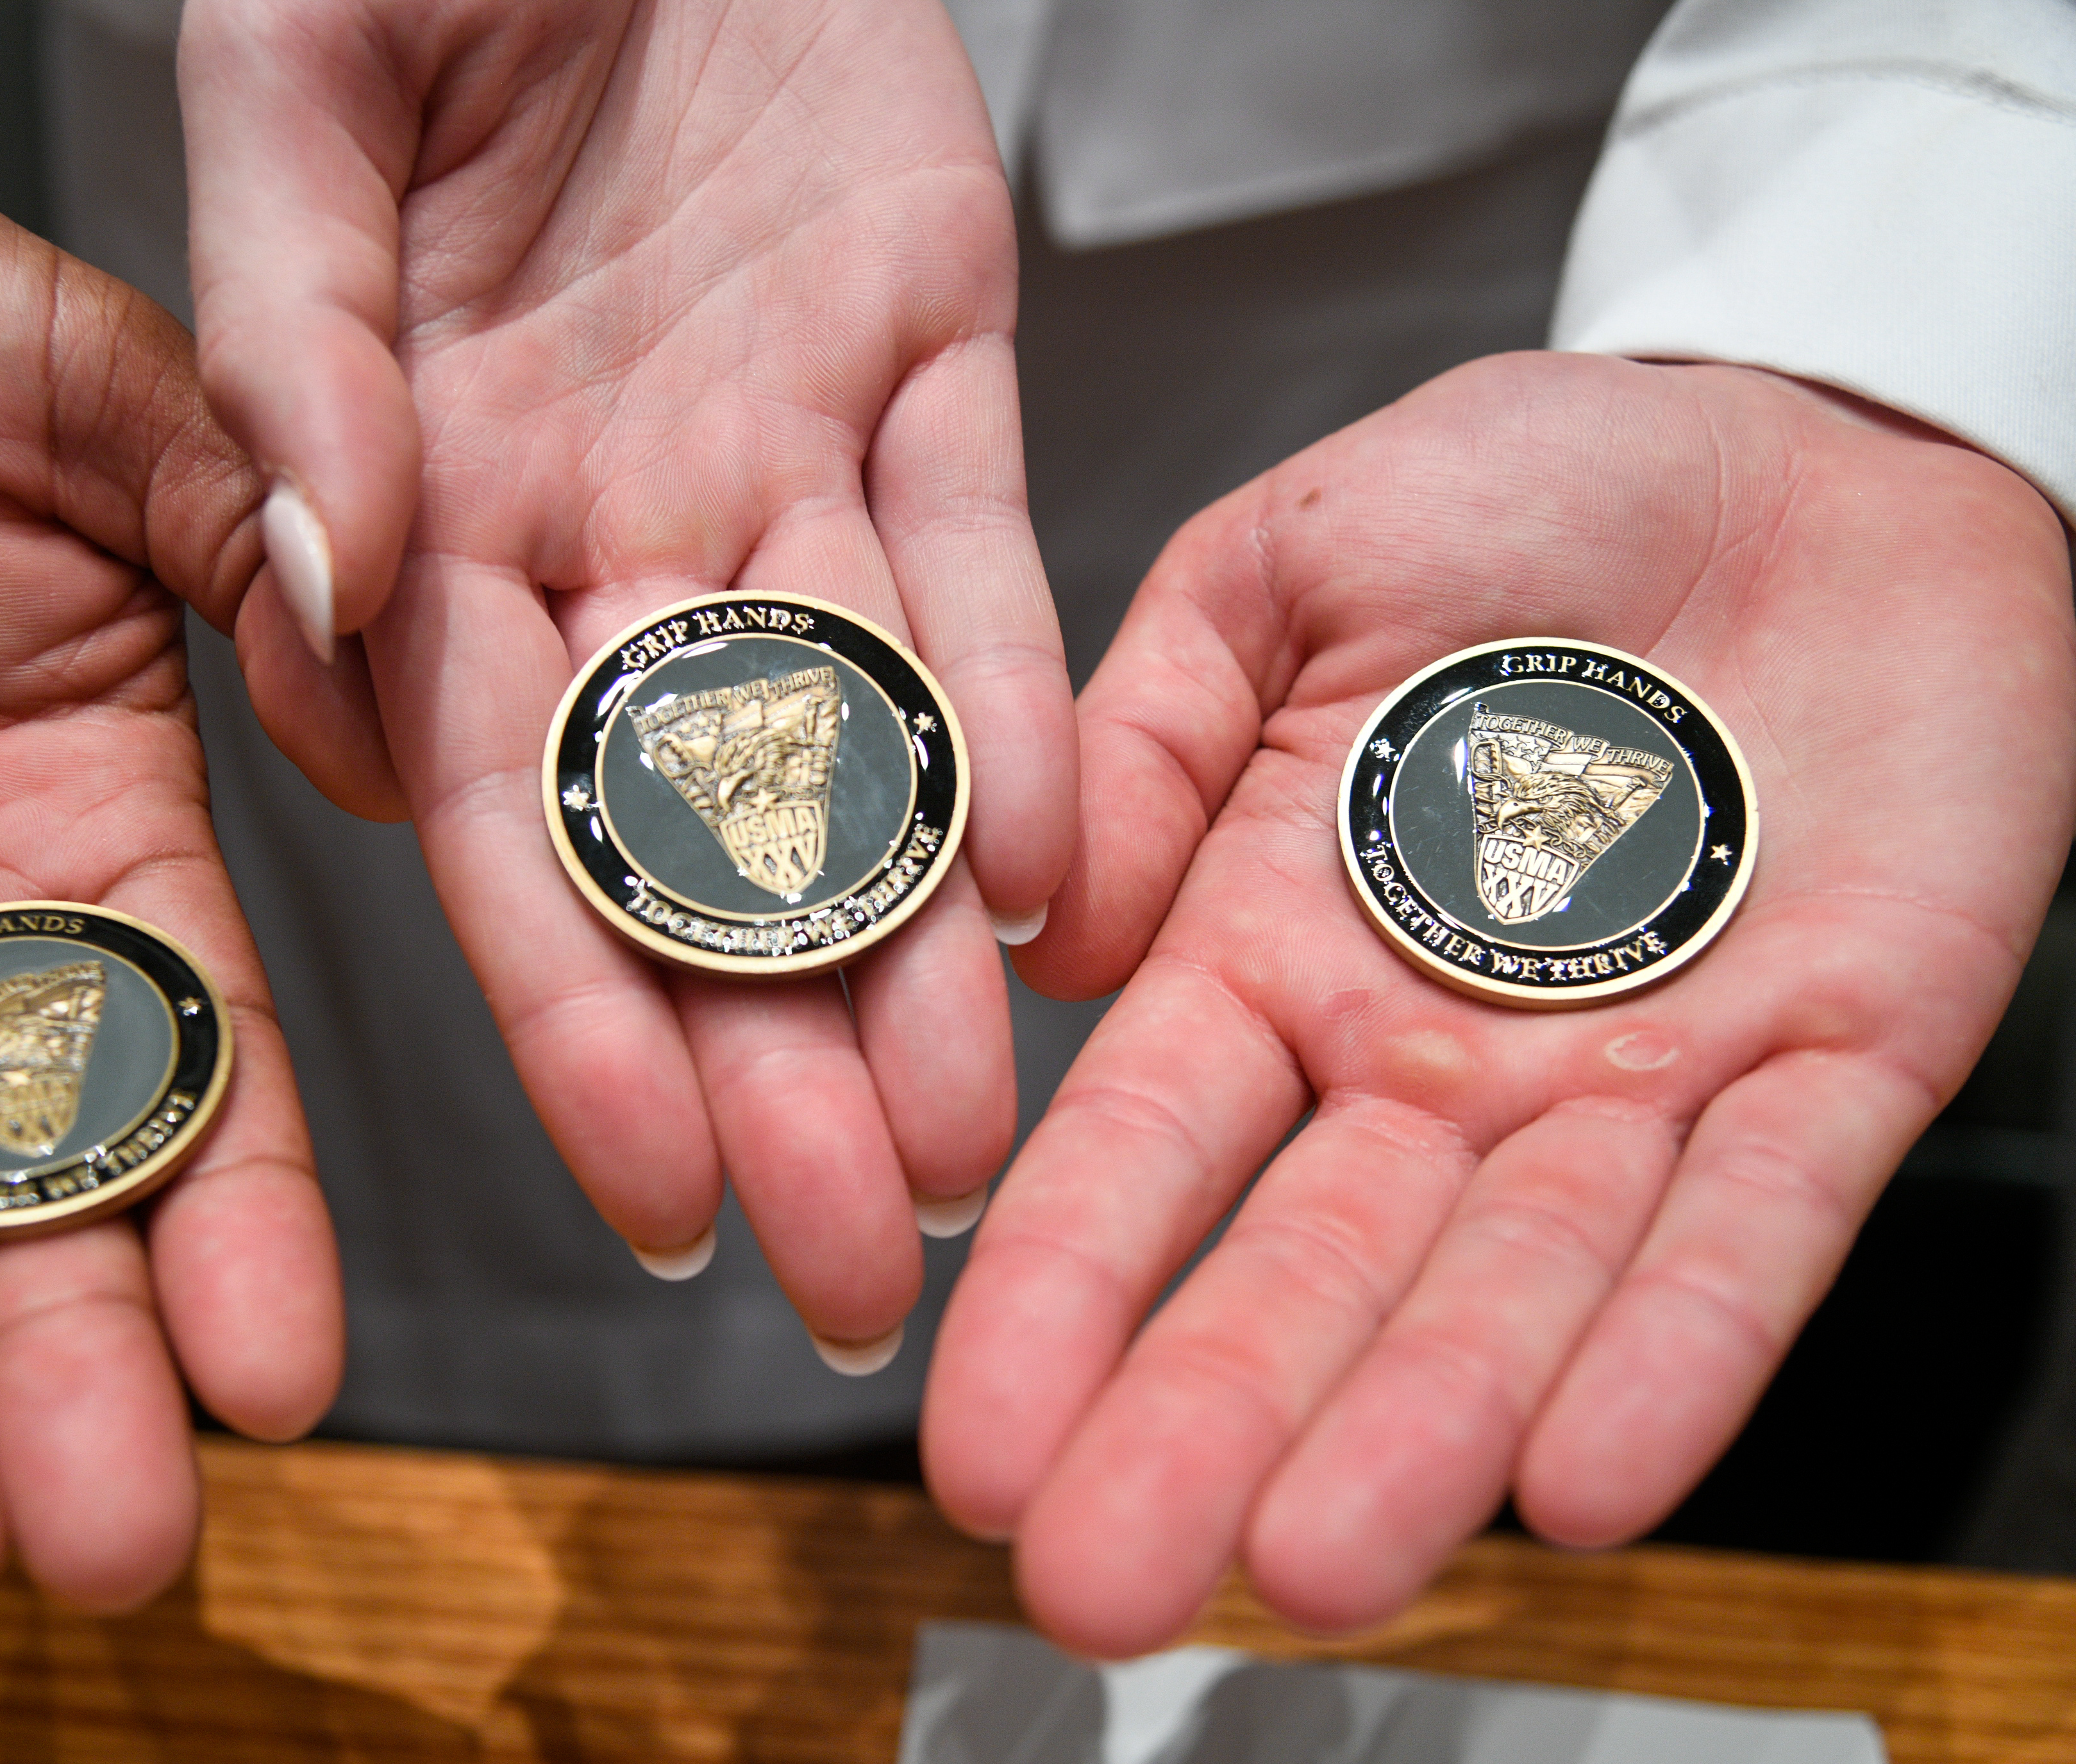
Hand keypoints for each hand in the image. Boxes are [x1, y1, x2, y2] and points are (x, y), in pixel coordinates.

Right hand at [179, 0, 1074, 1352]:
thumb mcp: (287, 93)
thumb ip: (291, 344)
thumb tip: (319, 588)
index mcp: (424, 492)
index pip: (496, 805)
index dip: (565, 1004)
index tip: (646, 1191)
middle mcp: (604, 521)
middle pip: (690, 834)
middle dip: (764, 1057)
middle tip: (851, 1269)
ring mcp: (776, 449)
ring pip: (854, 743)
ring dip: (911, 948)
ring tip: (972, 1157)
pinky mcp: (932, 352)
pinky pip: (986, 560)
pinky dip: (1025, 713)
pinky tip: (1059, 886)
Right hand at [920, 353, 2075, 1651]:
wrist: (1808, 447)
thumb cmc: (1537, 482)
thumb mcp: (1291, 555)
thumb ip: (1143, 725)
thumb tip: (1039, 943)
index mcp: (1280, 935)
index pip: (1148, 1147)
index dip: (1059, 1291)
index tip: (970, 1439)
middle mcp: (1436, 1049)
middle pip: (1311, 1266)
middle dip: (1208, 1421)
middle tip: (1101, 1583)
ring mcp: (1633, 1074)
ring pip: (1516, 1283)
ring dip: (1421, 1428)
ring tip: (1318, 1568)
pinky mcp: (1835, 1060)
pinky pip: (1754, 1230)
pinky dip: (1677, 1351)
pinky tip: (1584, 1480)